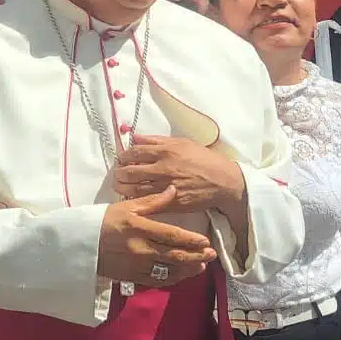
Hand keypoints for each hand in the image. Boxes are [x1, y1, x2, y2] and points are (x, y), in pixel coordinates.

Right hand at [97, 187, 217, 286]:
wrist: (81, 244)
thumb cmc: (105, 221)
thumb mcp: (127, 206)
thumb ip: (153, 201)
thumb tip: (174, 189)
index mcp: (140, 228)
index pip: (171, 235)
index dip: (191, 239)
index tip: (205, 240)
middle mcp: (140, 249)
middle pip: (174, 255)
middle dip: (195, 256)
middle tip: (211, 255)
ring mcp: (136, 265)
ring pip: (168, 271)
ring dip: (187, 270)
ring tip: (201, 266)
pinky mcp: (132, 277)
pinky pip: (156, 280)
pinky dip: (172, 278)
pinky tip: (181, 275)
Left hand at [115, 135, 245, 212]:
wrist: (223, 181)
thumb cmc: (204, 159)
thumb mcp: (182, 142)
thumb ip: (157, 140)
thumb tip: (136, 137)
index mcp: (166, 151)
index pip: (134, 152)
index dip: (123, 156)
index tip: (121, 159)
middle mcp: (163, 168)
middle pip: (130, 172)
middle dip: (119, 174)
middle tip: (117, 175)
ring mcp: (166, 187)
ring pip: (134, 189)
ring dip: (123, 188)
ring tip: (120, 186)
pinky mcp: (171, 202)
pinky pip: (147, 202)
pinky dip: (137, 200)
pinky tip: (133, 198)